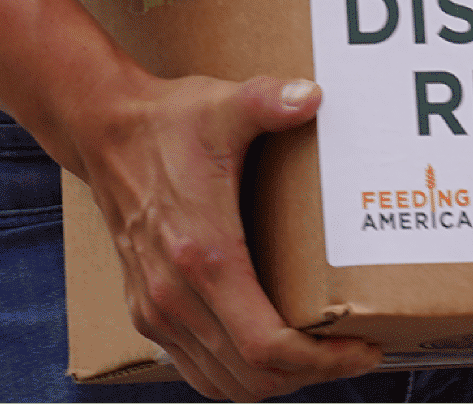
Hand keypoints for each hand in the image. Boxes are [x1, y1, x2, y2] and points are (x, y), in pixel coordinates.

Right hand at [75, 70, 381, 401]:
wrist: (107, 136)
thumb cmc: (172, 123)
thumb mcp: (226, 104)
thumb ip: (271, 99)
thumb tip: (314, 96)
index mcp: (205, 256)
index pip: (264, 343)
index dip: (319, 359)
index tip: (365, 349)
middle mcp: (176, 297)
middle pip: (250, 374)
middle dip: (311, 374)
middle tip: (359, 355)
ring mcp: (157, 311)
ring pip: (221, 381)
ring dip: (275, 381)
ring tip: (327, 357)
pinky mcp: (148, 312)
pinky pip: (197, 367)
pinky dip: (238, 374)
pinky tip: (274, 354)